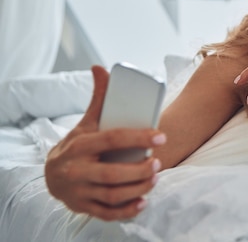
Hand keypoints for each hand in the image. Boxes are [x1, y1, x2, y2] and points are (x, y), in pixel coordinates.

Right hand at [44, 65, 166, 220]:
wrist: (52, 175)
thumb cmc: (77, 145)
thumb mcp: (86, 122)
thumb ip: (98, 98)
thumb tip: (101, 68)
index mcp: (80, 145)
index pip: (112, 140)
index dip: (139, 138)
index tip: (161, 136)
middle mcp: (77, 170)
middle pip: (111, 174)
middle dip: (138, 170)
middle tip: (158, 163)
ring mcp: (79, 191)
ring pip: (112, 194)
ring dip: (138, 188)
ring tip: (155, 178)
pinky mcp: (83, 207)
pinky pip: (107, 212)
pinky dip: (127, 209)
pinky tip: (143, 201)